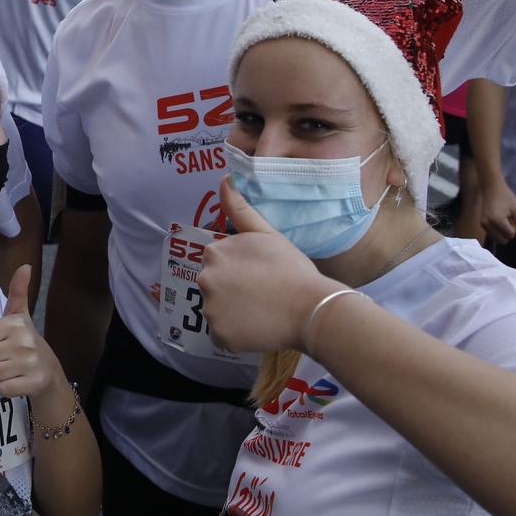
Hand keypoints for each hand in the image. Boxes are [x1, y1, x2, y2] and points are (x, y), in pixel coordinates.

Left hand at [0, 266, 60, 397]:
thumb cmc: (26, 342)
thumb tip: (25, 266)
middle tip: (5, 358)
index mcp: (16, 323)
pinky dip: (6, 388)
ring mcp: (30, 363)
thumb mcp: (20, 316)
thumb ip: (18, 291)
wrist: (50, 372)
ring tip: (11, 369)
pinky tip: (17, 380)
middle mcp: (24, 341)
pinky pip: (2, 388)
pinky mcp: (33, 383)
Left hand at [198, 177, 332, 352]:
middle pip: (214, 286)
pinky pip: (222, 335)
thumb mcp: (267, 234)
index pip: (218, 263)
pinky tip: (257, 328)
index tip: (259, 274)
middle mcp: (204, 279)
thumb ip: (240, 209)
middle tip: (262, 294)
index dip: (239, 269)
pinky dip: (235, 334)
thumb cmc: (292, 268)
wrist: (311, 308)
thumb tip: (224, 180)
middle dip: (232, 290)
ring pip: (217, 311)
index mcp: (214, 252)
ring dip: (233, 313)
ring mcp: (210, 309)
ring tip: (262, 312)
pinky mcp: (219, 334)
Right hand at [477, 175, 515, 246]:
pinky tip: (497, 220)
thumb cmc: (505, 196)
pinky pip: (492, 234)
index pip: (510, 235)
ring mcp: (483, 225)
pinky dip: (497, 231)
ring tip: (502, 219)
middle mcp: (488, 225)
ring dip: (502, 232)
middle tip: (508, 220)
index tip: (512, 217)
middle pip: (503, 240)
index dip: (514, 227)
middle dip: (508, 233)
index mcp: (497, 220)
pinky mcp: (481, 224)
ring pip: (497, 239)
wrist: (491, 188)